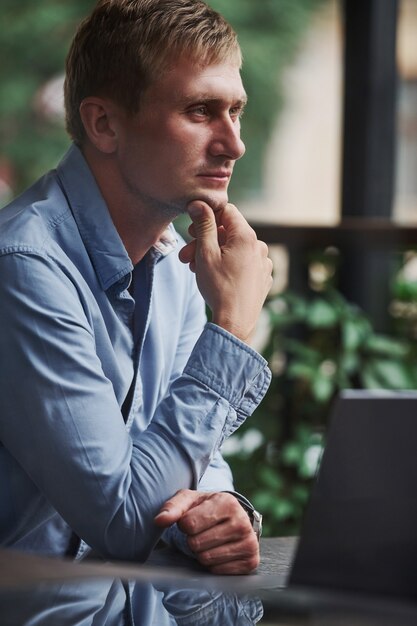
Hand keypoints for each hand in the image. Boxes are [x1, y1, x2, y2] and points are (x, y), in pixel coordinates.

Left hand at [154, 489, 259, 574]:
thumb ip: (172, 508)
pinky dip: (213, 564)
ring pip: (206, 559)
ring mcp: (249, 542)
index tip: (192, 520)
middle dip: (193, 540)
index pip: (189, 524)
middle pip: (197, 544)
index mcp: (227, 502)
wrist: (232, 519)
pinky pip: (218, 571)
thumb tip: (159, 520)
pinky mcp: (251, 561)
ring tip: (211, 541)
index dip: (184, 524)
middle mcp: (242, 521)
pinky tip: (220, 551)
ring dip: (202, 553)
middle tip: (202, 532)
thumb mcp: (189, 500)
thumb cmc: (206, 508)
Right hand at [178, 201, 272, 343]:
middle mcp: (259, 246)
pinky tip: (215, 278)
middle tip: (186, 255)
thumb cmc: (219, 289)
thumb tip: (199, 203)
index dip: (207, 217)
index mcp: (246, 236)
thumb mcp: (206, 254)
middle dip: (205, 241)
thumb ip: (203, 225)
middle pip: (228, 233)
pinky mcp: (263, 277)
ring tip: (196, 269)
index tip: (192, 229)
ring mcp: (263, 263)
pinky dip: (228, 265)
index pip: (227, 211)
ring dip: (213, 254)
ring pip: (234, 249)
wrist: (235, 323)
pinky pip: (243, 263)